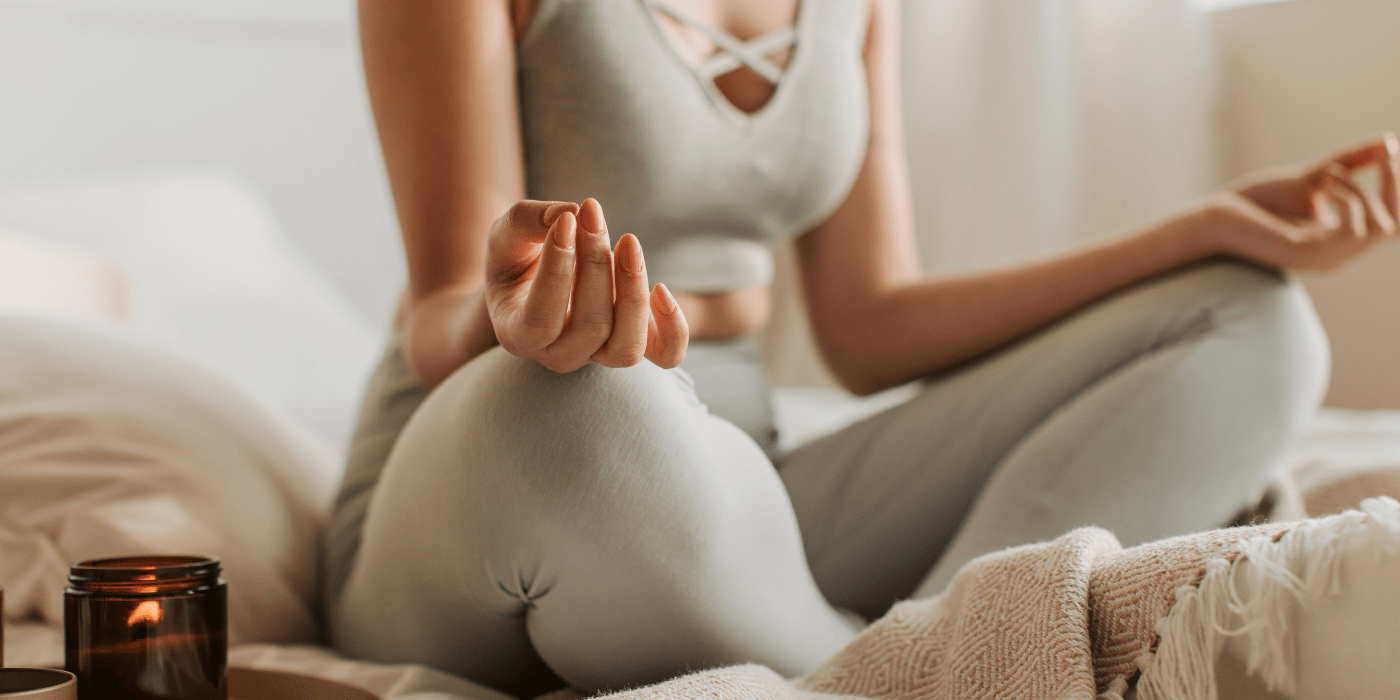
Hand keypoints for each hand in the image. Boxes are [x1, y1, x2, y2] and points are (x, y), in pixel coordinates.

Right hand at [485, 198, 687, 372]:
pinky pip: (666, 355)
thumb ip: (526, 220)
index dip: (557, 270)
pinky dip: (673, 328)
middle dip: (597, 265)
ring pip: (627, 347)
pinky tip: (661, 288)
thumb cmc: (517, 256)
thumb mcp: (507, 233)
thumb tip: (570, 213)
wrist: (536, 278)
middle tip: (592, 213)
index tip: (567, 221)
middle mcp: (558, 355)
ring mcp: (598, 355)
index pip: (541, 319)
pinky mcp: (631, 343)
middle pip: (591, 327)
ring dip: (633, 291)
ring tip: (627, 242)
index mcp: (517, 335)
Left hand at [1202, 133, 1399, 271]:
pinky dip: (1348, 198)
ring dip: (1362, 190)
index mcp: (1339, 244)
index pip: (1392, 226)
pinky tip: (1327, 182)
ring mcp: (1322, 259)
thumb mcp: (1315, 178)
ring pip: (1380, 229)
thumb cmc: (1258, 202)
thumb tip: (1389, 142)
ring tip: (1331, 174)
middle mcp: (1336, 257)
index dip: (1398, 192)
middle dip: (1395, 187)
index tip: (1393, 155)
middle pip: (1395, 228)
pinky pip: (1352, 230)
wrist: (1217, 218)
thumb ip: (1351, 164)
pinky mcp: (1305, 253)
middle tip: (1385, 158)